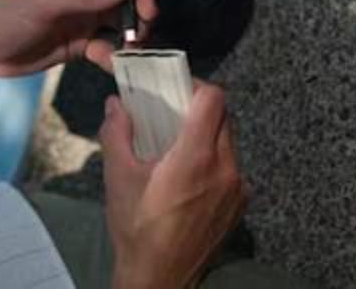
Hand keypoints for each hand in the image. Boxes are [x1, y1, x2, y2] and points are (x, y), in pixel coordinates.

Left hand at [0, 0, 157, 80]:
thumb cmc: (2, 16)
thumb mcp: (45, 2)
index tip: (148, 11)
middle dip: (138, 16)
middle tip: (139, 37)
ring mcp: (83, 16)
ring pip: (121, 22)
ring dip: (128, 38)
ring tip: (123, 53)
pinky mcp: (79, 42)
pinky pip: (107, 45)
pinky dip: (112, 54)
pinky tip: (103, 61)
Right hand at [100, 81, 246, 288]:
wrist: (160, 279)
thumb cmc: (137, 230)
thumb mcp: (118, 178)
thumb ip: (117, 133)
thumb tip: (115, 105)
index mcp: (195, 157)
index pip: (213, 99)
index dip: (195, 87)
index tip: (175, 91)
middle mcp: (224, 168)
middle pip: (223, 117)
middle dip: (198, 111)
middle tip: (172, 116)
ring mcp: (237, 188)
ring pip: (228, 142)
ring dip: (207, 136)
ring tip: (179, 148)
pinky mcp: (240, 204)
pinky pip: (232, 167)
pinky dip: (214, 162)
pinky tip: (190, 177)